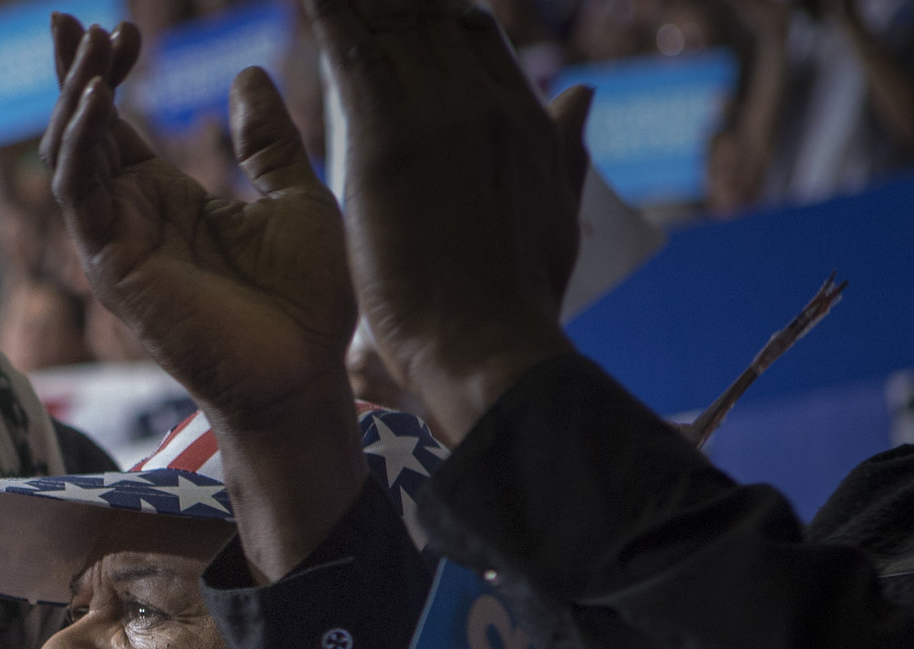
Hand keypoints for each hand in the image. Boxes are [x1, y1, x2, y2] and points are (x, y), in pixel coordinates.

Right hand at [41, 18, 357, 440]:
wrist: (303, 375)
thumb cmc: (304, 303)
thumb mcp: (295, 196)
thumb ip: (266, 140)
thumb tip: (247, 73)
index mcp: (166, 201)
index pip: (113, 126)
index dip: (108, 73)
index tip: (124, 26)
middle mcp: (130, 219)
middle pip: (78, 133)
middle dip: (74, 74)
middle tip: (77, 20)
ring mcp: (116, 245)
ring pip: (67, 158)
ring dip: (73, 98)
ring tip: (92, 42)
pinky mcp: (114, 268)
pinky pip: (78, 196)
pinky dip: (81, 144)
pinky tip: (98, 98)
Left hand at [297, 0, 594, 441]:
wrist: (492, 349)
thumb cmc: (516, 306)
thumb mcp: (555, 217)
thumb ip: (565, 151)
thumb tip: (581, 95)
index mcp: (526, 123)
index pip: (475, 38)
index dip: (435, 15)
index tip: (403, 7)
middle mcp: (489, 106)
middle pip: (434, 20)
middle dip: (394, 4)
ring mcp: (442, 119)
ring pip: (394, 28)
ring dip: (357, 6)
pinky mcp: (391, 144)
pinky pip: (354, 59)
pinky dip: (331, 20)